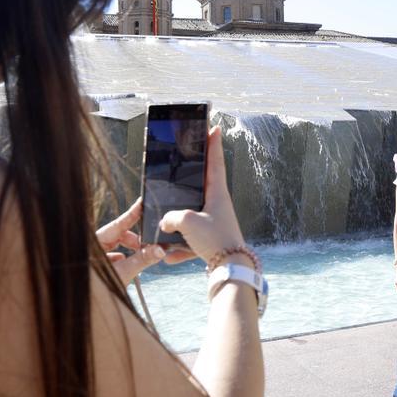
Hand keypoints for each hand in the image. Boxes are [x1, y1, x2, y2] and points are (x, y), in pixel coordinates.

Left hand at [97, 198, 186, 283]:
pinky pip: (113, 255)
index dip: (132, 214)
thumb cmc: (97, 288)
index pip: (118, 224)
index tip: (143, 202)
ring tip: (137, 262)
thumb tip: (160, 249)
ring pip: (117, 246)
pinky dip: (122, 260)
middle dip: (135, 241)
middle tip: (149, 247)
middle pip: (119, 235)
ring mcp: (93, 254)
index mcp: (95, 242)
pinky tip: (126, 269)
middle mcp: (93, 245)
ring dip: (129, 252)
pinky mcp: (95, 263)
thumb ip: (142, 259)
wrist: (79, 306)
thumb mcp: (123, 273)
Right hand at [159, 126, 247, 263]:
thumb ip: (172, 217)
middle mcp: (218, 205)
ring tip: (168, 240)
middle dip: (188, 183)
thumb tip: (165, 222)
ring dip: (178, 227)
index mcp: (217, 194)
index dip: (213, 144)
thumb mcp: (188, 222)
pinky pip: (191, 240)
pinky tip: (172, 259)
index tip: (214, 127)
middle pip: (200, 187)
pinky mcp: (212, 239)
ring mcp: (215, 222)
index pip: (215, 162)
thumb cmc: (215, 239)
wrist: (231, 269)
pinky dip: (181, 250)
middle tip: (181, 170)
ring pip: (191, 218)